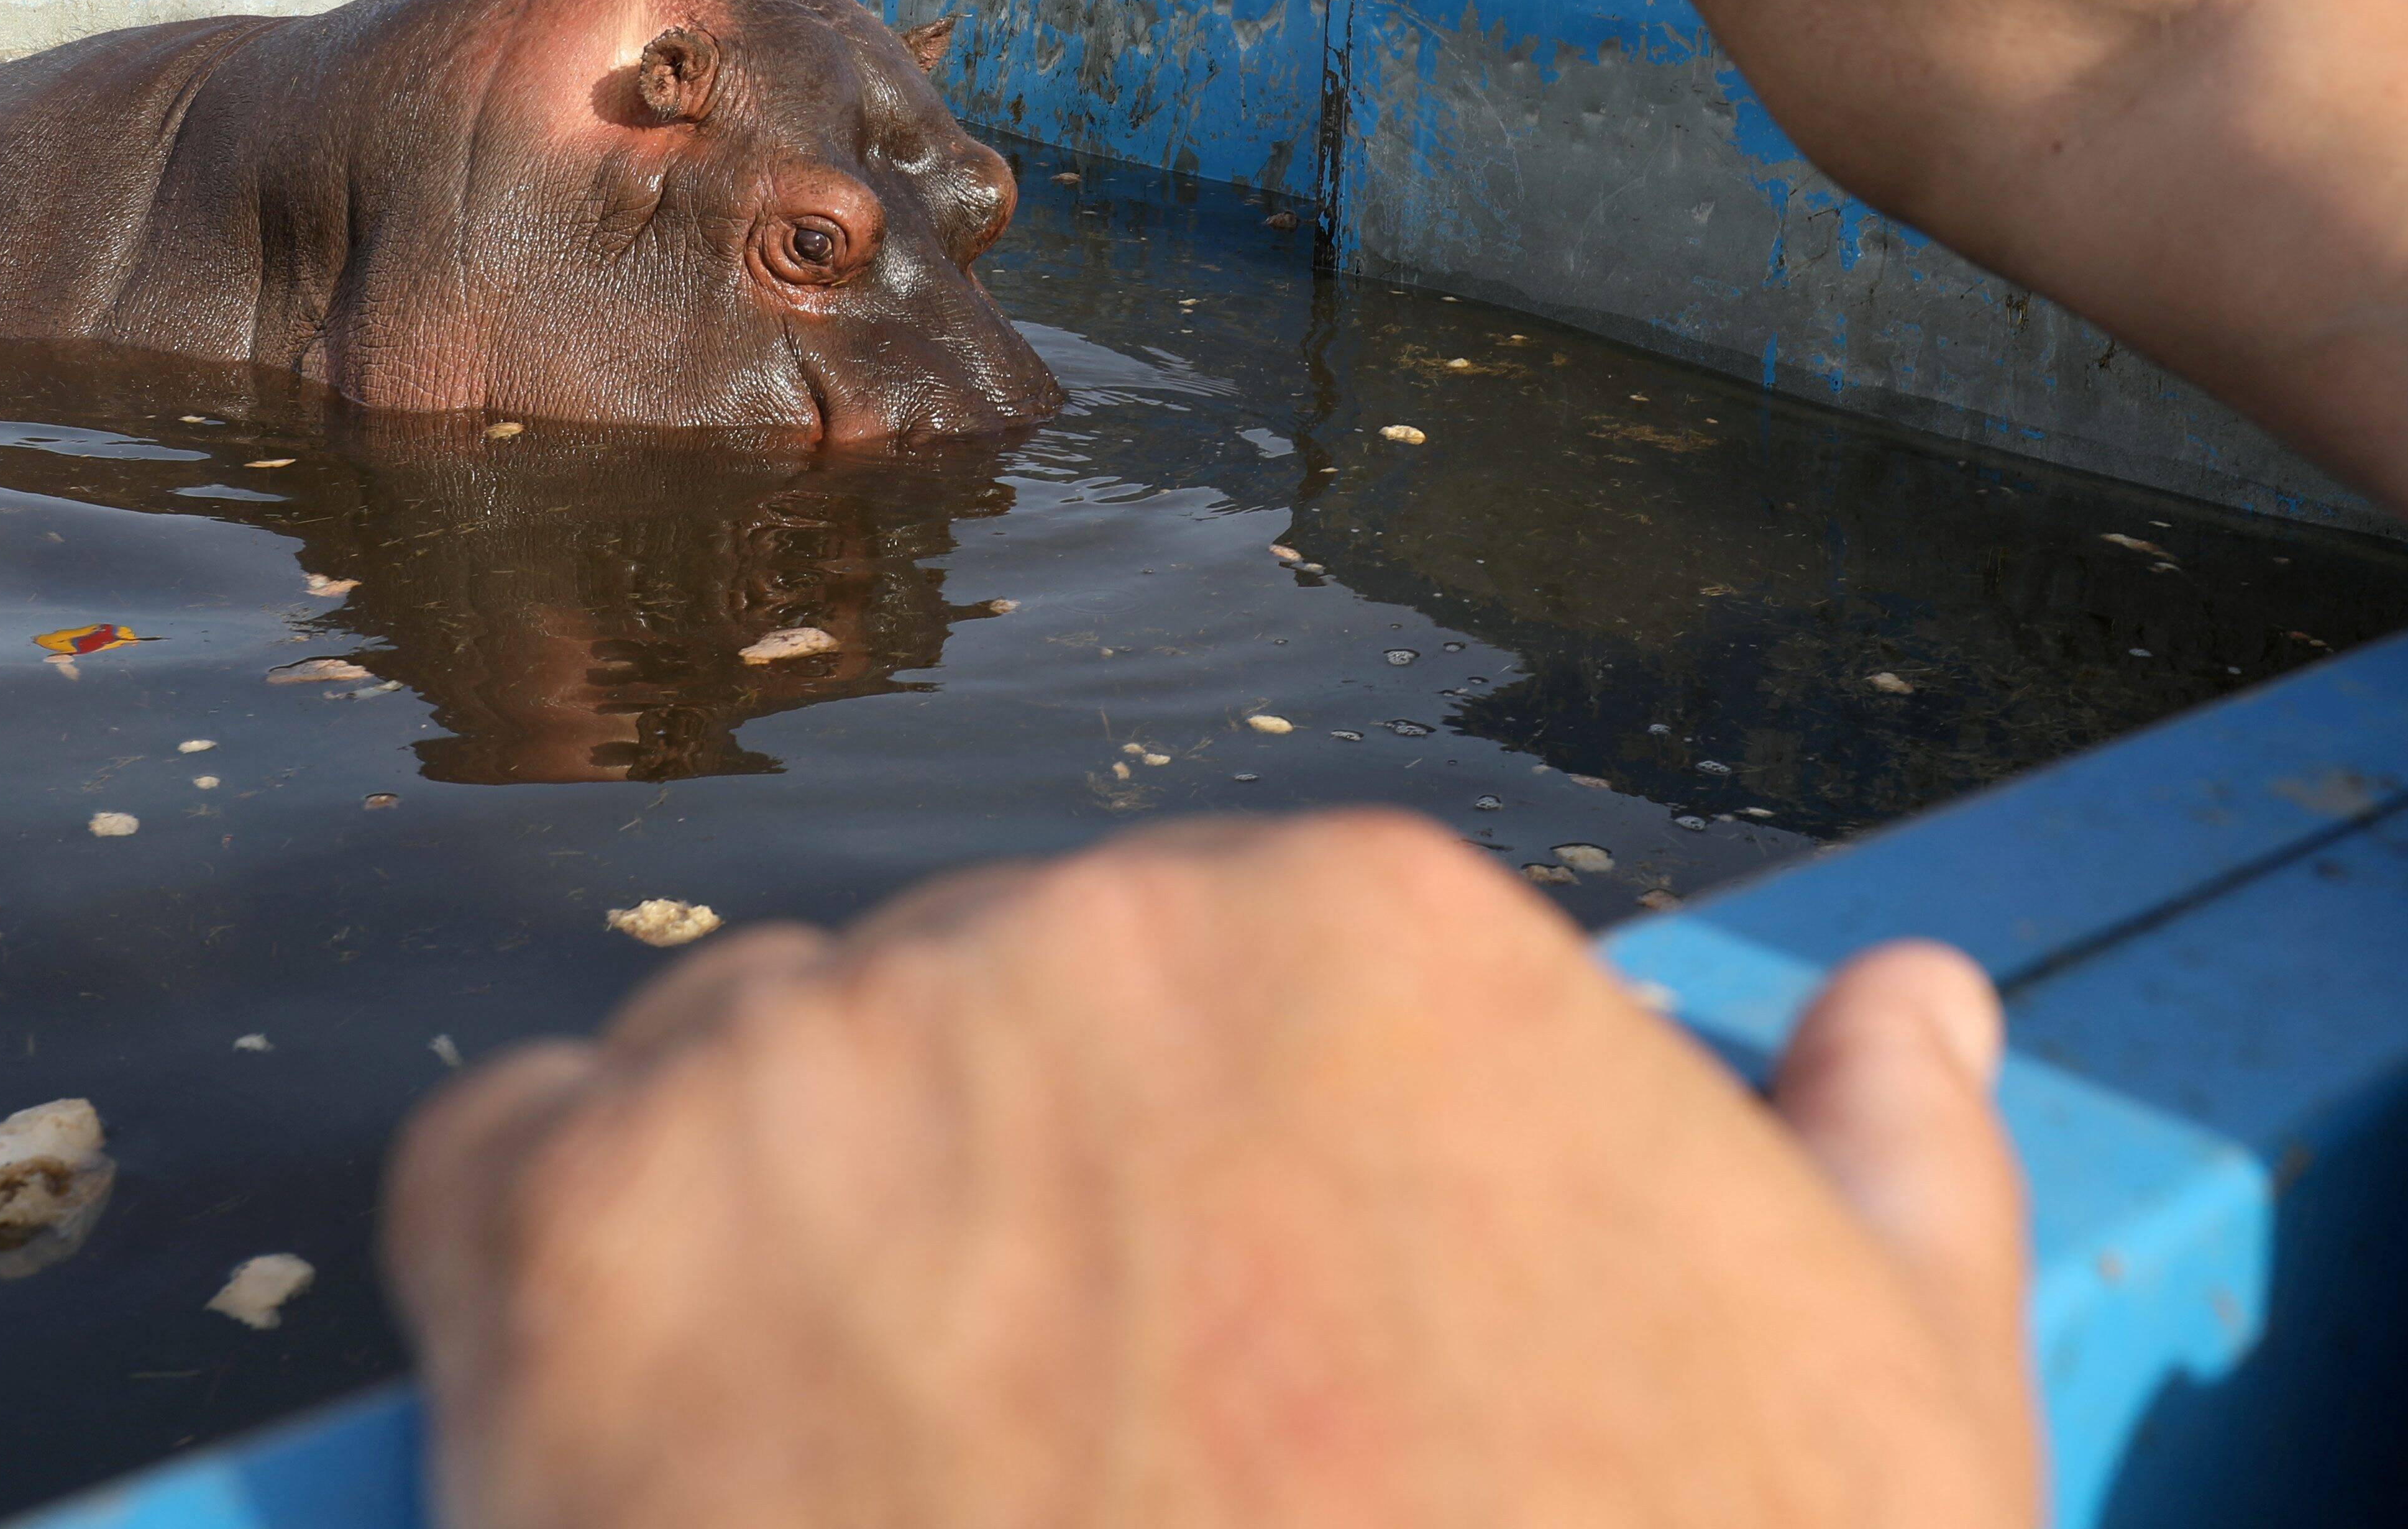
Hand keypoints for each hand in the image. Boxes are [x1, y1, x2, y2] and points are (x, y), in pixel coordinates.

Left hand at [385, 810, 2041, 1528]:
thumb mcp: (1884, 1445)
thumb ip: (1885, 1180)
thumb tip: (1907, 1009)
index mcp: (1373, 937)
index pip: (1204, 990)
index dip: (1205, 1210)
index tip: (1212, 1392)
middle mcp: (1080, 935)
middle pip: (965, 1033)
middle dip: (994, 1227)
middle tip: (1047, 1492)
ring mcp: (816, 1079)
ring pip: (740, 1098)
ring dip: (778, 1264)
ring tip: (863, 1500)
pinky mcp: (580, 1257)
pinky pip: (500, 1189)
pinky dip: (549, 1314)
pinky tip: (664, 1474)